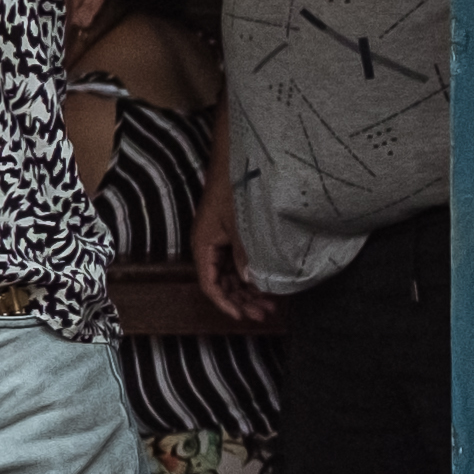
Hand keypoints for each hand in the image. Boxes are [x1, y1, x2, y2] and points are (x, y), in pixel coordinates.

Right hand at [193, 166, 276, 327]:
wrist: (237, 158)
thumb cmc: (234, 186)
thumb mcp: (240, 222)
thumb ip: (244, 252)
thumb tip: (248, 281)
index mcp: (204, 245)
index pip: (210, 284)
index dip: (226, 303)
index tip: (242, 316)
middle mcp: (210, 246)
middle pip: (222, 283)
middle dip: (242, 300)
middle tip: (264, 314)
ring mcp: (221, 240)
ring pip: (232, 274)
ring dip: (248, 290)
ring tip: (270, 304)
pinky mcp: (232, 234)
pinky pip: (238, 262)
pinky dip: (251, 274)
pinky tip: (267, 283)